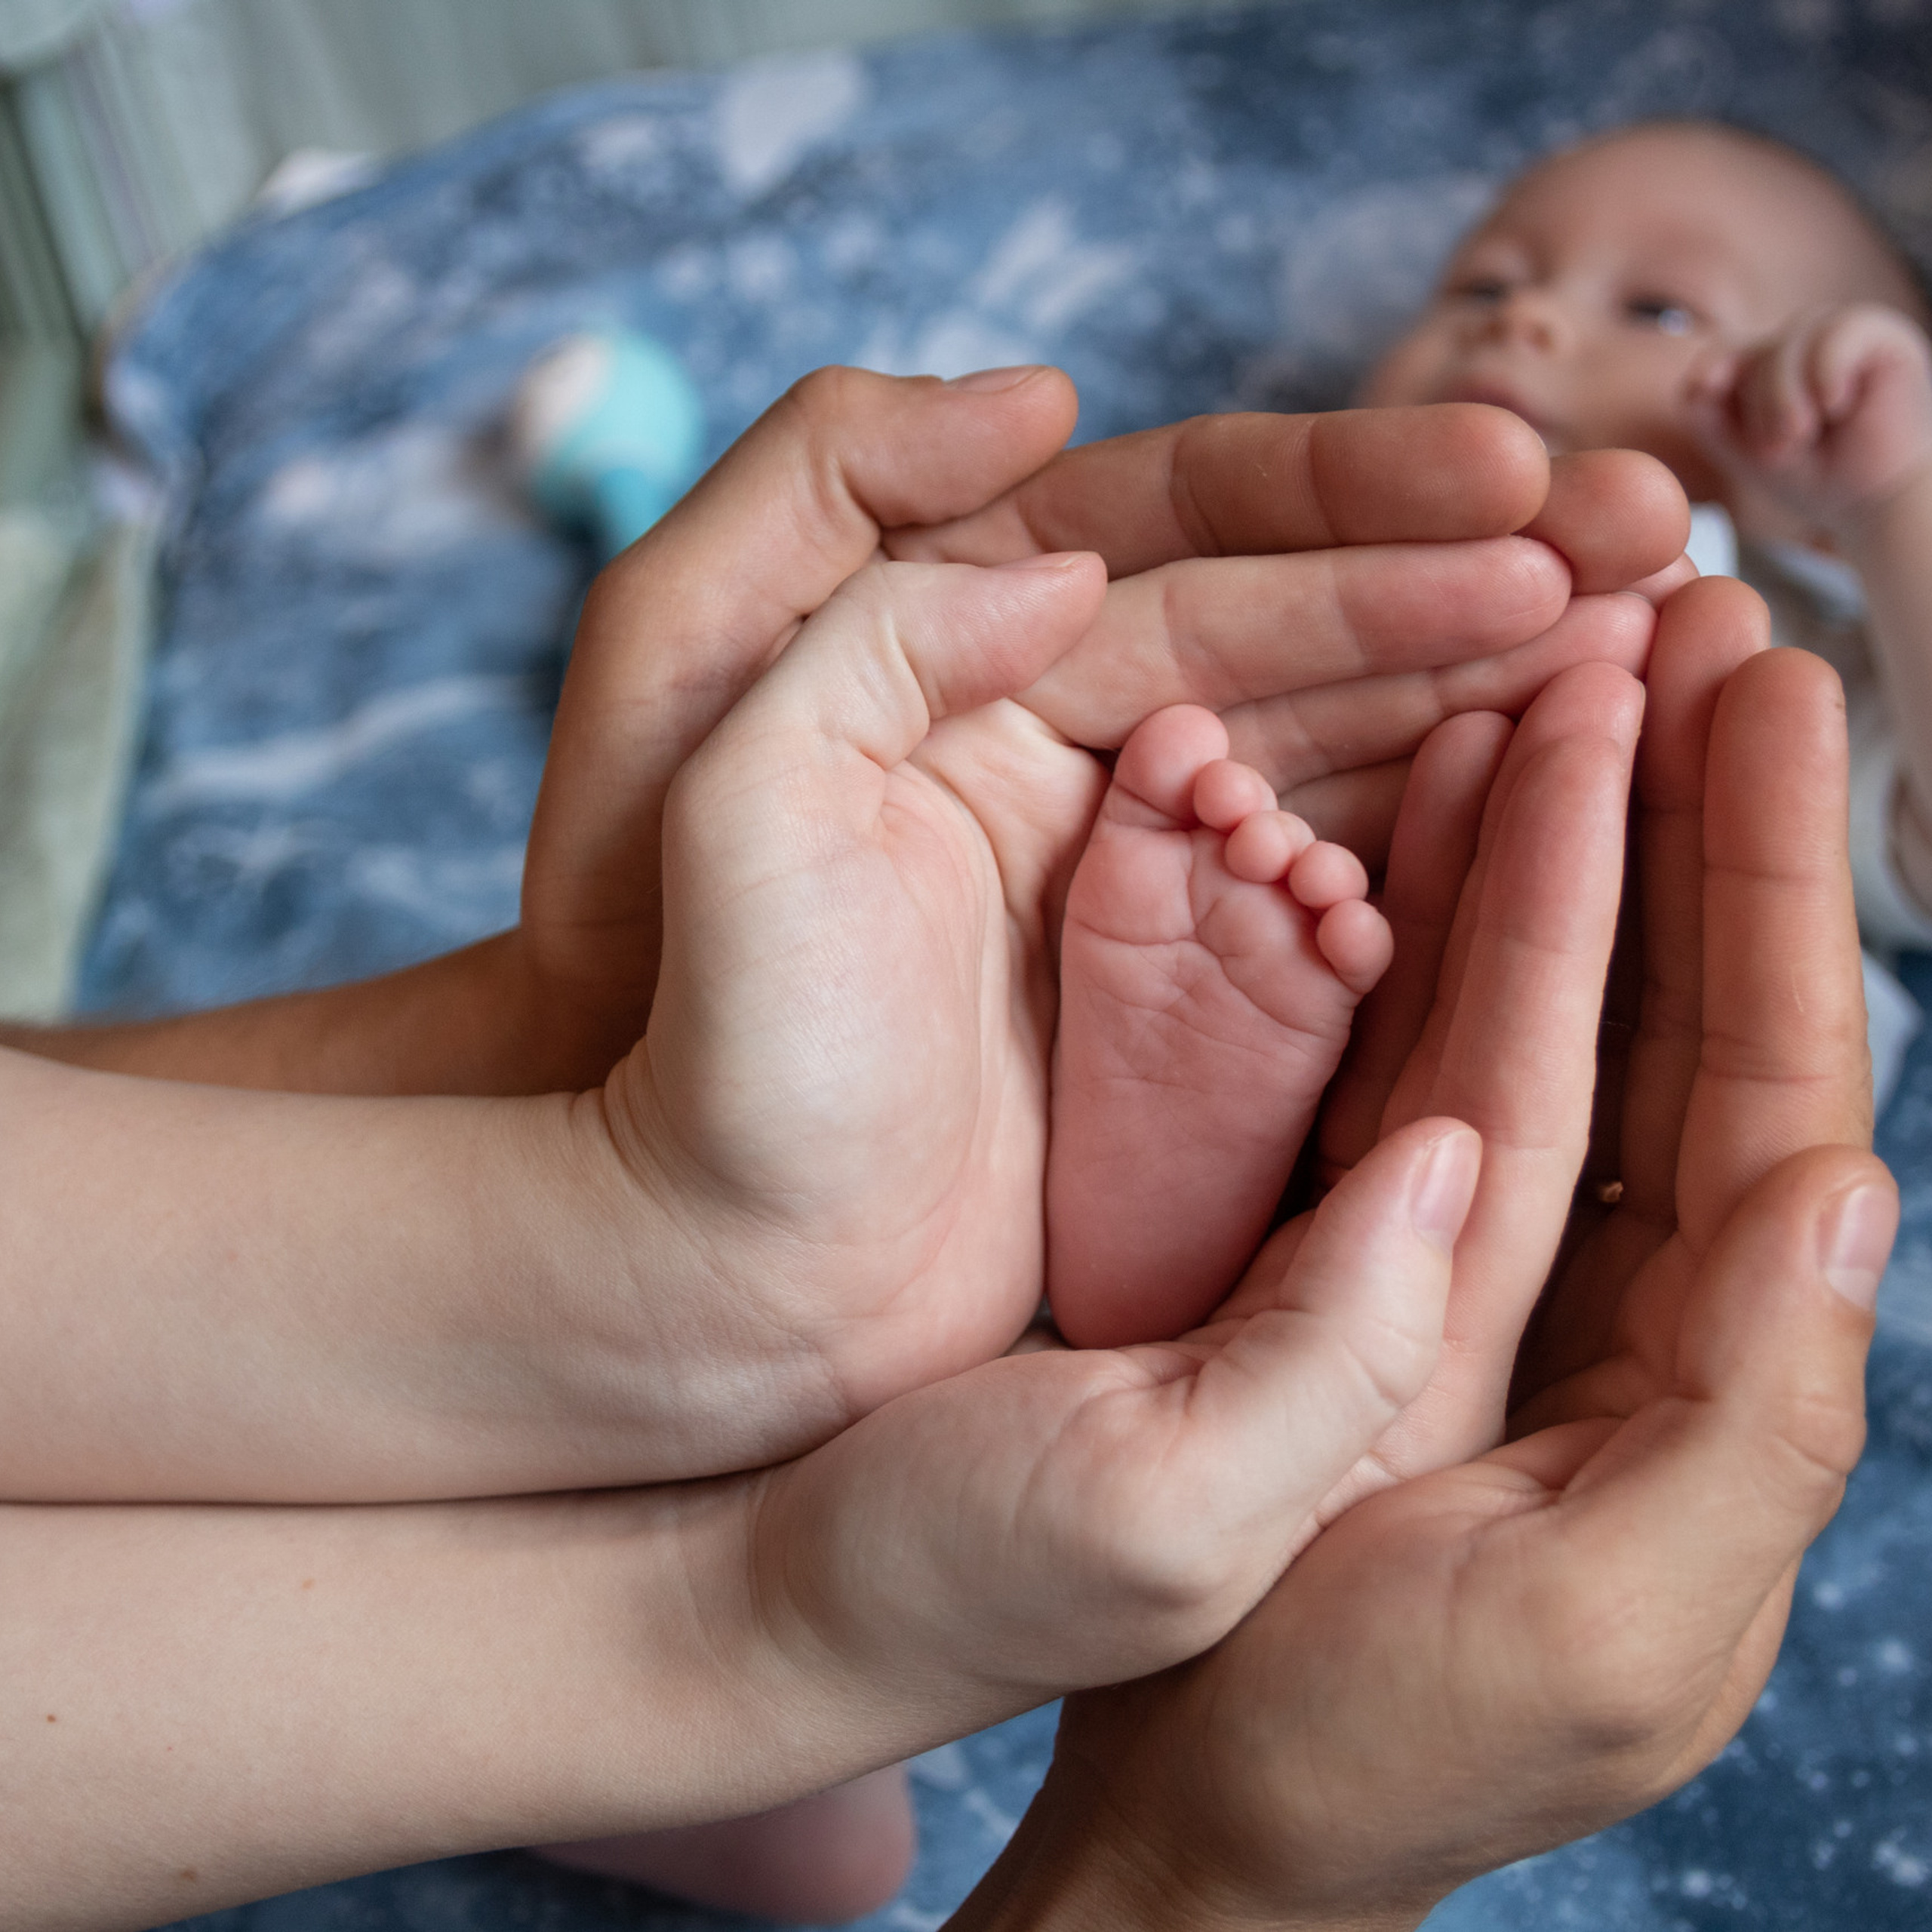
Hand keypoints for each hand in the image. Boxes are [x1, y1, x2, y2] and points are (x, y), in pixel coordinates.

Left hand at [515, 370, 1687, 1088]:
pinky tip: (1560, 810)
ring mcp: (1133, 875)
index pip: (1181, 531)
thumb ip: (826, 534)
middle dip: (1471, 581)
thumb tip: (1049, 442)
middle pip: (1297, 624)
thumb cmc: (672, 1011)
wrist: (699, 1250)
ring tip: (1651, 655)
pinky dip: (1451, 855)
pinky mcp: (1182, 1005)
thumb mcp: (679, 727)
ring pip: (1343, 749)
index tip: (1511, 488)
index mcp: (953, 644)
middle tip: (1658, 547)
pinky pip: (1341, 902)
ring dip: (1493, 699)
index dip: (1353, 498)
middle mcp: (1058, 739)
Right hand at [945, 581, 1890, 1931]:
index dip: (1774, 882)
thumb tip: (1850, 1189)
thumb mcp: (1612, 1628)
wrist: (1199, 1811)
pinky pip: (1416, 1061)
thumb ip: (1760, 1423)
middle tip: (1685, 607)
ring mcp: (1484, 1250)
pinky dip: (1436, 933)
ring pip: (1546, 1006)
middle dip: (1694, 808)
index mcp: (1711, 1366)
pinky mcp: (1364, 1243)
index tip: (1769, 688)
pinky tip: (1434, 815)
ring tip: (1572, 659)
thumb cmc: (1385, 1746)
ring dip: (1570, 834)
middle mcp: (1618, 1285)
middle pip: (1673, 1007)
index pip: (1770, 1079)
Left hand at [1691, 303, 1931, 539]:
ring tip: (1803, 434)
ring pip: (1791, 342)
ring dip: (1786, 395)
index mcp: (1772, 364)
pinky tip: (1834, 404)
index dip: (1713, 363)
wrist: (1872, 502)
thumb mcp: (1743, 449)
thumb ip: (1709, 415)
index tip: (1701, 387)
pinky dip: (1826, 370)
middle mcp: (1806, 343)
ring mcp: (1846, 335)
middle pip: (1756, 350)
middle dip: (1759, 403)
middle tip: (1782, 447)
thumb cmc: (1811, 476)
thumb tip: (1694, 382)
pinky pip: (1841, 332)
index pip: (1730, 350)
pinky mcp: (1885, 337)